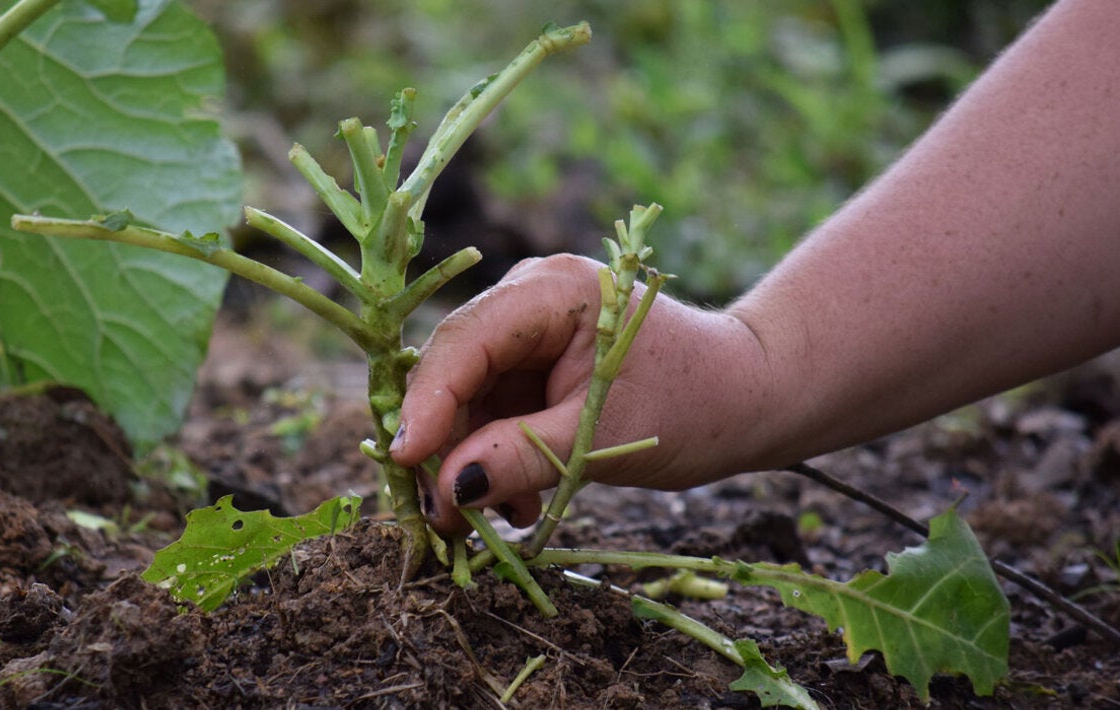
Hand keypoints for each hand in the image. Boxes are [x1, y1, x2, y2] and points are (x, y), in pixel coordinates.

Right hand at [391, 254, 773, 533]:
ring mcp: (530, 327)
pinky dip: (494, 455)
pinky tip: (514, 503)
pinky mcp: (534, 361)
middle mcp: (531, 296)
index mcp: (552, 292)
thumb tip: (447, 492)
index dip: (428, 402)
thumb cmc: (693, 404)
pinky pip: (493, 407)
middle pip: (456, 367)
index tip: (404, 460)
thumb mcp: (599, 440)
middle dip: (443, 442)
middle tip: (439, 514)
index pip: (465, 342)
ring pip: (468, 395)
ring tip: (487, 521)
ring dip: (470, 459)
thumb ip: (519, 459)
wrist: (747, 397)